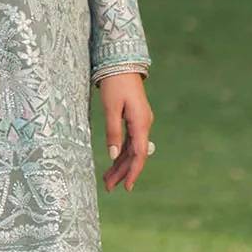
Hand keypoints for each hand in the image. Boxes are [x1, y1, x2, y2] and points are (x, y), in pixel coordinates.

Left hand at [98, 72, 153, 192]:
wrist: (121, 63)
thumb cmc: (114, 84)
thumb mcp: (110, 108)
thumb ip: (113, 132)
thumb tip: (112, 155)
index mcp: (141, 123)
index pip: (139, 154)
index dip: (133, 172)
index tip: (126, 187)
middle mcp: (144, 124)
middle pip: (135, 155)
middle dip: (122, 172)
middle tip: (109, 188)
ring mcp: (140, 122)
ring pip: (132, 149)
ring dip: (120, 164)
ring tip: (107, 180)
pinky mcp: (134, 119)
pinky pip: (130, 141)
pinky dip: (121, 152)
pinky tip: (113, 162)